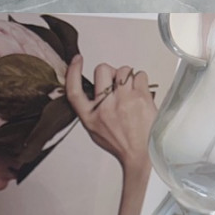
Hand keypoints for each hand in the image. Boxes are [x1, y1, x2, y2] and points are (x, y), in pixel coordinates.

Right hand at [72, 64, 156, 178]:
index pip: (74, 90)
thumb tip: (92, 87)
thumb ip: (90, 110)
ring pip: (123, 70)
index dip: (73, 71)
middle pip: (102, 70)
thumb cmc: (120, 143)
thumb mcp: (95, 130)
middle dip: (109, 72)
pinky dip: (141, 81)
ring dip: (127, 77)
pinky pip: (140, 75)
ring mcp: (124, 101)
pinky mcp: (141, 98)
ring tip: (130, 91)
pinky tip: (140, 93)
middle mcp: (105, 108)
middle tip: (115, 83)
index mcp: (90, 117)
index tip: (77, 60)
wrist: (142, 155)